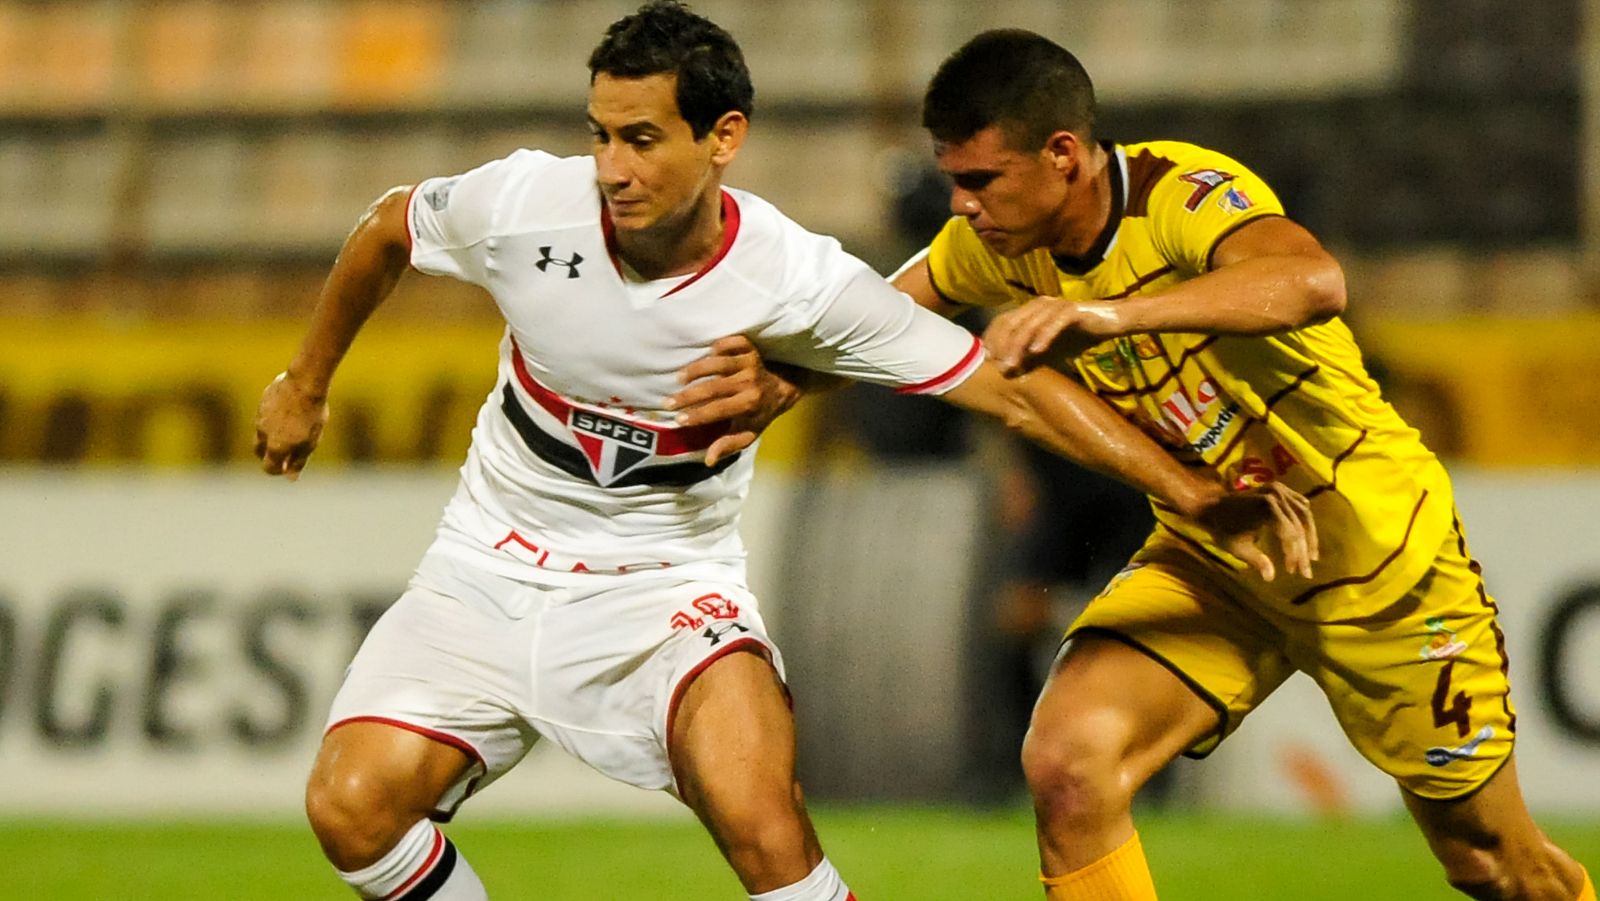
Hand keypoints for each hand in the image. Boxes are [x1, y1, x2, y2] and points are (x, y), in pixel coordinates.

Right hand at [254, 371, 328, 480]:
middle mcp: (262, 432)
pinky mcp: (263, 400)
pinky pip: (265, 413)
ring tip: (291, 427)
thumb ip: (299, 461)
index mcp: (275, 446)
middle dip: (268, 454)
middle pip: (259, 450)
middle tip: (285, 451)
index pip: (268, 467)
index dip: (277, 470)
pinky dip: (273, 417)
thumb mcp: (310, 442)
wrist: (305, 382)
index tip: (288, 467)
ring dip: (271, 434)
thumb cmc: (312, 415)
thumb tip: (290, 477)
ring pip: (261, 430)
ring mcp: (260, 415)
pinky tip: (289, 410)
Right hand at [665, 335, 800, 465]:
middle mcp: (750, 383)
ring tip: (679, 378)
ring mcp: (750, 363)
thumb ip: (729, 444)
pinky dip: (719, 346)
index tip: (678, 420)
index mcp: (750, 404)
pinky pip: (732, 343)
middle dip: (688, 396)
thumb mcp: (749, 432)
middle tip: (668, 402)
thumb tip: (708, 460)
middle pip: (713, 388)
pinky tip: (707, 354)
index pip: (718, 410)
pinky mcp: (750, 348)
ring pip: (718, 363)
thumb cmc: (761, 411)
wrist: (785, 386)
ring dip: (697, 370)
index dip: (697, 416)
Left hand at [983, 296, 1121, 375]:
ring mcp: (1056, 305)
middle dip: (1002, 345)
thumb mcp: (1050, 350)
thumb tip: (1007, 371)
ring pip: (1030, 324)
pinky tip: (1037, 351)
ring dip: (1019, 345)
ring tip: (1012, 364)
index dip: (993, 338)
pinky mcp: (1073, 310)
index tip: (988, 359)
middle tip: (999, 366)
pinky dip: (1044, 337)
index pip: (1003, 321)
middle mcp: (1040, 305)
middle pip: (1012, 322)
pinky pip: (1055, 323)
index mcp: (1032, 311)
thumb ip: (1029, 357)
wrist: (1113, 322)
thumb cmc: (1079, 335)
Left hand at [1191, 481, 1318, 581]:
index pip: (1289, 534)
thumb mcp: (1237, 547)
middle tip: (1306, 572)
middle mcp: (1276, 494)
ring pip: (1304, 514)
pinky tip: (1309, 536)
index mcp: (1266, 507)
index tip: (1291, 571)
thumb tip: (1270, 577)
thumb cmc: (1223, 528)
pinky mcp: (1280, 488)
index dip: (1293, 554)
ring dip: (1310, 536)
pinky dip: (1305, 520)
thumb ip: (1256, 560)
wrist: (1212, 506)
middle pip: (1299, 525)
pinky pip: (1300, 504)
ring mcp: (1279, 488)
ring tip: (1312, 557)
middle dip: (1303, 551)